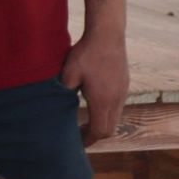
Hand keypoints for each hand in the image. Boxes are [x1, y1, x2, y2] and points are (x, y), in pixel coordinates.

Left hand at [60, 29, 128, 144]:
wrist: (108, 34)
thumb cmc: (86, 53)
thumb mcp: (68, 74)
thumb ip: (62, 92)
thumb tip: (54, 107)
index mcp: (102, 100)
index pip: (99, 131)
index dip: (88, 140)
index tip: (77, 144)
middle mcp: (116, 100)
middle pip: (109, 129)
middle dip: (95, 136)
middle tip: (79, 136)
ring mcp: (123, 92)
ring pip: (115, 118)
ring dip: (101, 124)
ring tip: (85, 122)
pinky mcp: (124, 84)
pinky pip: (117, 106)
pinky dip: (106, 113)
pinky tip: (94, 105)